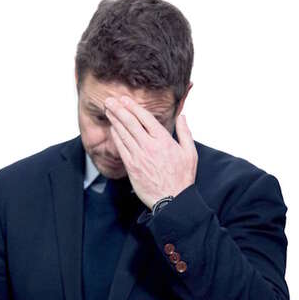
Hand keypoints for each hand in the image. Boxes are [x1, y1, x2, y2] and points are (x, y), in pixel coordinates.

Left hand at [104, 95, 197, 209]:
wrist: (173, 200)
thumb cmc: (182, 177)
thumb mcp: (190, 152)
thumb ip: (185, 132)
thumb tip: (182, 117)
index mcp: (164, 140)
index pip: (146, 118)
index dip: (133, 107)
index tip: (125, 99)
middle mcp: (149, 146)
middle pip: (130, 123)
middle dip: (119, 110)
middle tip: (110, 100)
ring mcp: (139, 156)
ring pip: (123, 134)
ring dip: (114, 120)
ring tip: (108, 110)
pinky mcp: (132, 167)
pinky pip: (121, 148)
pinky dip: (115, 137)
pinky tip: (112, 129)